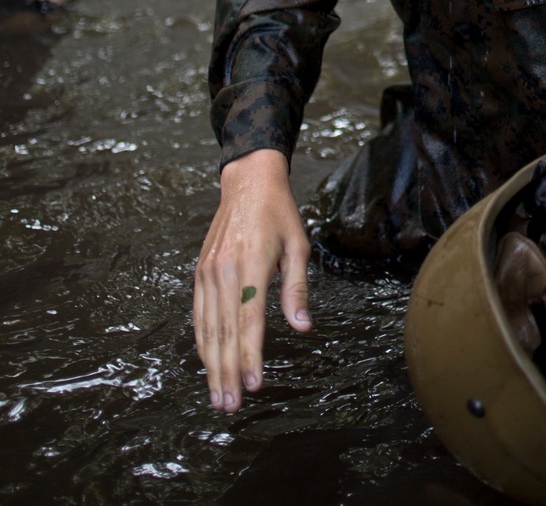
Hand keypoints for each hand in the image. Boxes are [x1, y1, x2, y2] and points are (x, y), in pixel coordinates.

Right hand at [193, 148, 311, 412]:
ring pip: (207, 327)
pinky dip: (202, 341)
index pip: (249, 320)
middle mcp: (224, 271)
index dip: (250, 355)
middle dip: (227, 371)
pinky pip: (199, 314)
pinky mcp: (200, 272)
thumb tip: (302, 328)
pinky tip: (208, 362)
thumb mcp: (298, 246)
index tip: (253, 384)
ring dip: (212, 364)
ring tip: (218, 395)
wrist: (247, 182)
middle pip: (224, 331)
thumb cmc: (279, 214)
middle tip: (230, 405)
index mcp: (250, 264)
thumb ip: (297, 289)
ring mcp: (208, 272)